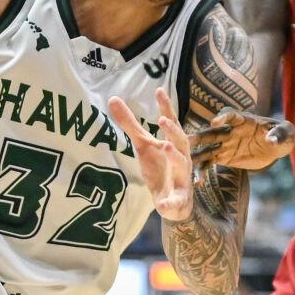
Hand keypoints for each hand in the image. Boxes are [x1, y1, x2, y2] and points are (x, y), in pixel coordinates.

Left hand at [111, 88, 192, 221]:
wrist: (174, 204)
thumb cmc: (161, 169)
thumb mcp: (143, 146)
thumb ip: (130, 124)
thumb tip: (112, 99)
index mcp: (171, 144)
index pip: (171, 123)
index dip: (166, 107)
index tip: (159, 90)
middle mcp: (181, 158)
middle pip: (181, 142)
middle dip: (173, 131)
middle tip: (162, 120)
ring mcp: (181, 179)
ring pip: (182, 166)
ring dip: (175, 157)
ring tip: (164, 147)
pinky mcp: (178, 200)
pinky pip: (175, 201)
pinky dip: (169, 203)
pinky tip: (161, 205)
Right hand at [192, 108, 294, 172]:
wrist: (274, 147)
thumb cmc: (281, 136)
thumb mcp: (286, 134)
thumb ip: (279, 134)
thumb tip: (271, 140)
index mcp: (244, 120)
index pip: (232, 116)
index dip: (223, 117)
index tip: (215, 122)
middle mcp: (230, 130)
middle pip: (212, 132)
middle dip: (200, 136)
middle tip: (186, 139)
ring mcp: (224, 144)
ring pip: (206, 149)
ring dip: (194, 154)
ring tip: (183, 163)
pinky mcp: (222, 157)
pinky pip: (208, 163)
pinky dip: (201, 171)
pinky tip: (196, 182)